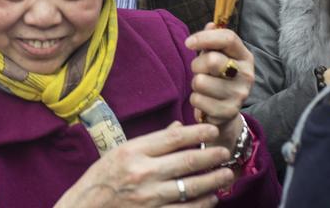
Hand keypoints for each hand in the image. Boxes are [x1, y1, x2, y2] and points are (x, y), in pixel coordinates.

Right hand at [53, 122, 232, 207]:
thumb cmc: (102, 179)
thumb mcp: (120, 152)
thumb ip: (151, 142)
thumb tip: (178, 129)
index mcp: (133, 152)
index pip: (172, 138)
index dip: (196, 133)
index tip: (212, 130)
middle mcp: (142, 173)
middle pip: (186, 162)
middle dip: (211, 156)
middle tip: (226, 152)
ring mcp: (149, 198)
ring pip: (191, 188)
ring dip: (213, 181)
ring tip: (226, 174)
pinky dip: (202, 204)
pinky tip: (211, 199)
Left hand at [185, 25, 254, 152]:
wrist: (226, 111)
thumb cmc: (218, 76)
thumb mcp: (218, 55)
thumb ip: (213, 39)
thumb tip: (211, 25)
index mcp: (245, 56)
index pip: (228, 38)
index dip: (204, 37)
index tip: (188, 43)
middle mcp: (247, 75)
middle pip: (211, 60)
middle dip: (197, 65)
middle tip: (199, 70)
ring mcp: (239, 95)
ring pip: (201, 82)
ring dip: (195, 84)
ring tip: (204, 87)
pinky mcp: (228, 112)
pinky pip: (198, 100)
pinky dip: (195, 99)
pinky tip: (205, 101)